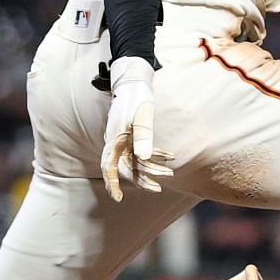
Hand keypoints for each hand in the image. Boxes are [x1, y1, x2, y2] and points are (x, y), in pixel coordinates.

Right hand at [100, 57, 174, 201]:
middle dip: (141, 179)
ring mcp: (121, 140)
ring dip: (150, 169)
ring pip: (133, 161)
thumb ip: (143, 135)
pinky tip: (168, 156)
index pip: (109, 167)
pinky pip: (139, 151)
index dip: (113, 183)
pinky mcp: (129, 136)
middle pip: (124, 168)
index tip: (119, 198)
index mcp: (114, 138)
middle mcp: (115, 142)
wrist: (133, 80)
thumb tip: (143, 158)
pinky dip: (153, 156)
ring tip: (169, 173)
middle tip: (158, 189)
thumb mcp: (142, 114)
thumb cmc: (137, 96)